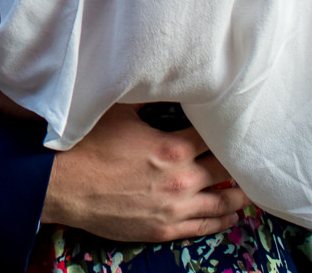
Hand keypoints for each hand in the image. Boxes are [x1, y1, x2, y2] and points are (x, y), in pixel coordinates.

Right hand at [41, 104, 249, 241]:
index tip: (236, 127)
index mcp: (173, 147)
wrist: (62, 186)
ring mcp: (175, 208)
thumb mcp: (119, 112)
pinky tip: (231, 215)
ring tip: (249, 189)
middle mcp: (182, 179)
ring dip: (238, 195)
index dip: (226, 132)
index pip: (214, 138)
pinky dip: (222, 221)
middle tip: (250, 158)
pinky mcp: (164, 229)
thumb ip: (148, 101)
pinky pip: (204, 227)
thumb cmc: (87, 146)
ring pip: (221, 202)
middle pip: (225, 171)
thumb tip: (164, 81)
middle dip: (238, 164)